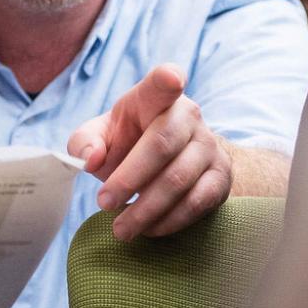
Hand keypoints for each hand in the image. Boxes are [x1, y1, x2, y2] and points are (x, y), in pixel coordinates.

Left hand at [67, 65, 231, 240]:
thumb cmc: (130, 142)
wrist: (174, 159)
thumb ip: (85, 142)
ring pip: (179, 179)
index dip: (168, 79)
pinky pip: (197, 202)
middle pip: (161, 145)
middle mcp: (189, 116)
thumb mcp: (102, 135)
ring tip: (121, 229)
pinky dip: (169, 221)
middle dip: (129, 179)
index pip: (162, 83)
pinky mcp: (221, 176)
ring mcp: (209, 145)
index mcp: (154, 98)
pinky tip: (148, 229)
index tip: (171, 78)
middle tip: (104, 203)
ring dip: (146, 210)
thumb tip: (91, 160)